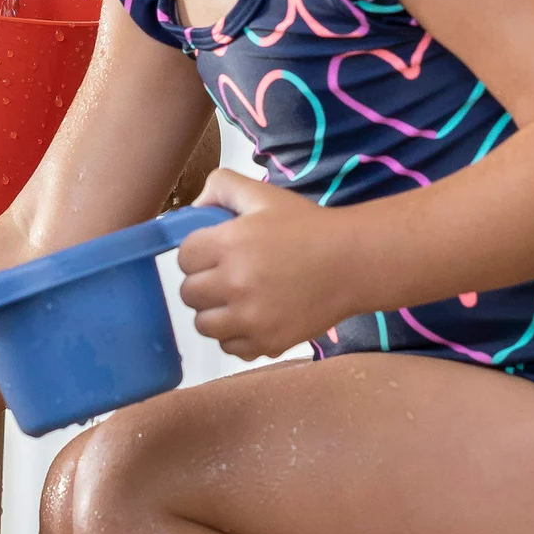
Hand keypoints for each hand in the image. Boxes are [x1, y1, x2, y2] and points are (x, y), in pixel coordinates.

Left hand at [178, 168, 349, 359]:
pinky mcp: (267, 344)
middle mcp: (234, 284)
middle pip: (188, 293)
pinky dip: (236, 335)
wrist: (351, 263)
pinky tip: (253, 316)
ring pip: (204, 325)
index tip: (214, 249)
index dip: (196, 251)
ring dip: (214, 311)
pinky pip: (230, 347)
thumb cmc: (305, 225)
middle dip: (202, 281)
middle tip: (225, 272)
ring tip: (236, 297)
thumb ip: (222, 186)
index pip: (183, 256)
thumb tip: (193, 207)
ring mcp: (250, 319)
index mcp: (229, 244)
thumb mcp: (263, 193)